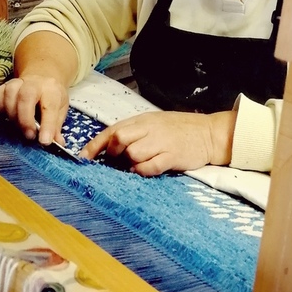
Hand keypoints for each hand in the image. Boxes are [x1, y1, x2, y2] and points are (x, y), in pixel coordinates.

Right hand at [0, 74, 68, 146]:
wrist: (41, 78)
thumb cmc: (50, 98)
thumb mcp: (59, 110)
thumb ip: (56, 127)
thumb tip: (57, 143)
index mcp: (52, 90)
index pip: (50, 106)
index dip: (47, 125)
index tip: (45, 141)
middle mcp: (34, 84)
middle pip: (26, 96)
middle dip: (25, 120)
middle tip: (29, 136)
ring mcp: (17, 83)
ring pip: (9, 95)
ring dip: (12, 115)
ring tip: (18, 127)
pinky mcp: (3, 85)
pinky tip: (6, 116)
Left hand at [78, 109, 236, 175]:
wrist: (208, 133)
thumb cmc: (178, 129)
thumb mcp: (154, 124)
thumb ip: (135, 132)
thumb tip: (110, 146)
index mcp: (142, 120)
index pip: (113, 130)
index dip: (95, 145)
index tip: (83, 157)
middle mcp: (149, 129)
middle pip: (119, 139)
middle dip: (113, 153)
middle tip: (117, 160)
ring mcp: (161, 143)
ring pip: (132, 154)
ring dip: (130, 163)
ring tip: (137, 164)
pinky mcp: (172, 156)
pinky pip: (149, 167)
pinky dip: (143, 171)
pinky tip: (147, 170)